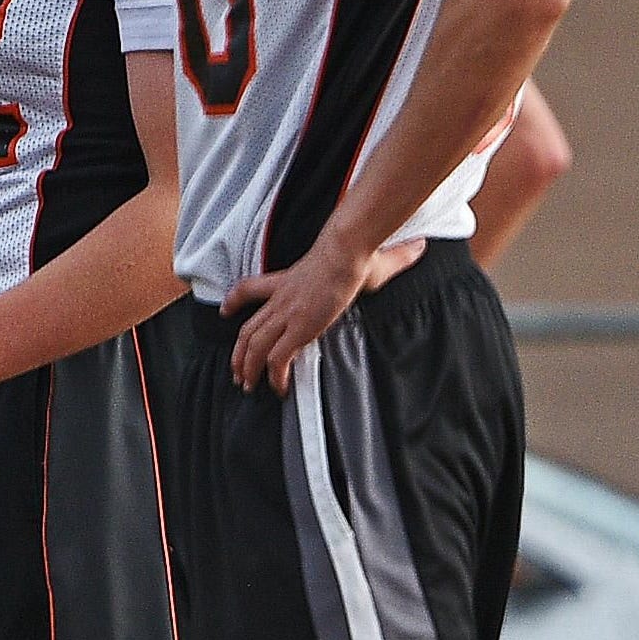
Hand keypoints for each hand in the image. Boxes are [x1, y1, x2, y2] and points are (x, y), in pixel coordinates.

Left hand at [221, 239, 371, 390]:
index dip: (233, 301)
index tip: (226, 310)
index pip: (249, 289)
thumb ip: (374, 261)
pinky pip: (278, 359)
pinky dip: (275, 377)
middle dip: (238, 354)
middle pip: (247, 329)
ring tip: (249, 385)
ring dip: (248, 369)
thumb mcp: (348, 259)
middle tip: (238, 372)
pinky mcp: (299, 328)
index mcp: (286, 282)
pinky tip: (279, 388)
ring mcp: (288, 315)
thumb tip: (412, 251)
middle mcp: (281, 300)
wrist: (344, 252)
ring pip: (254, 347)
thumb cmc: (350, 253)